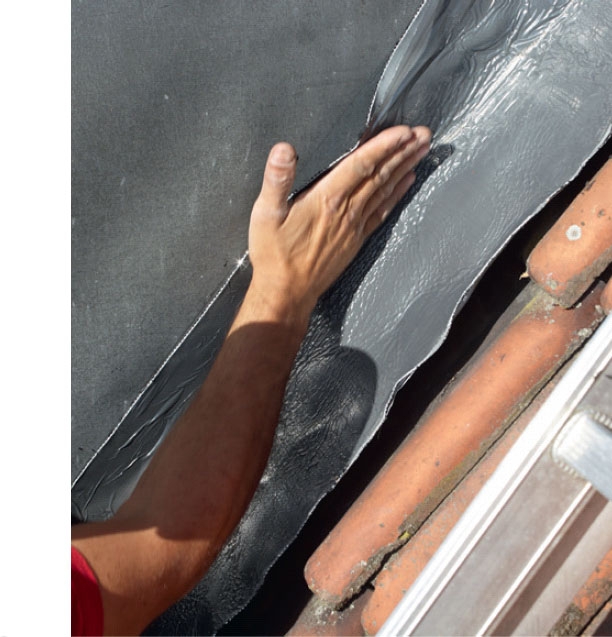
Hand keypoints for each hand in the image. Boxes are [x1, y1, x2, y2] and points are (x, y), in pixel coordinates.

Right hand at [248, 125, 430, 320]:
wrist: (287, 291)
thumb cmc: (274, 254)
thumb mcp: (265, 214)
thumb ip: (277, 179)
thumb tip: (283, 150)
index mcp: (326, 199)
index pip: (361, 164)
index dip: (383, 145)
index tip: (403, 131)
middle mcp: (346, 211)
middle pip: (380, 174)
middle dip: (403, 151)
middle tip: (424, 133)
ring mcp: (354, 226)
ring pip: (385, 190)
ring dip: (404, 168)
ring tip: (421, 150)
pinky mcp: (356, 239)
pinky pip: (382, 212)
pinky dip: (396, 195)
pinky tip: (406, 183)